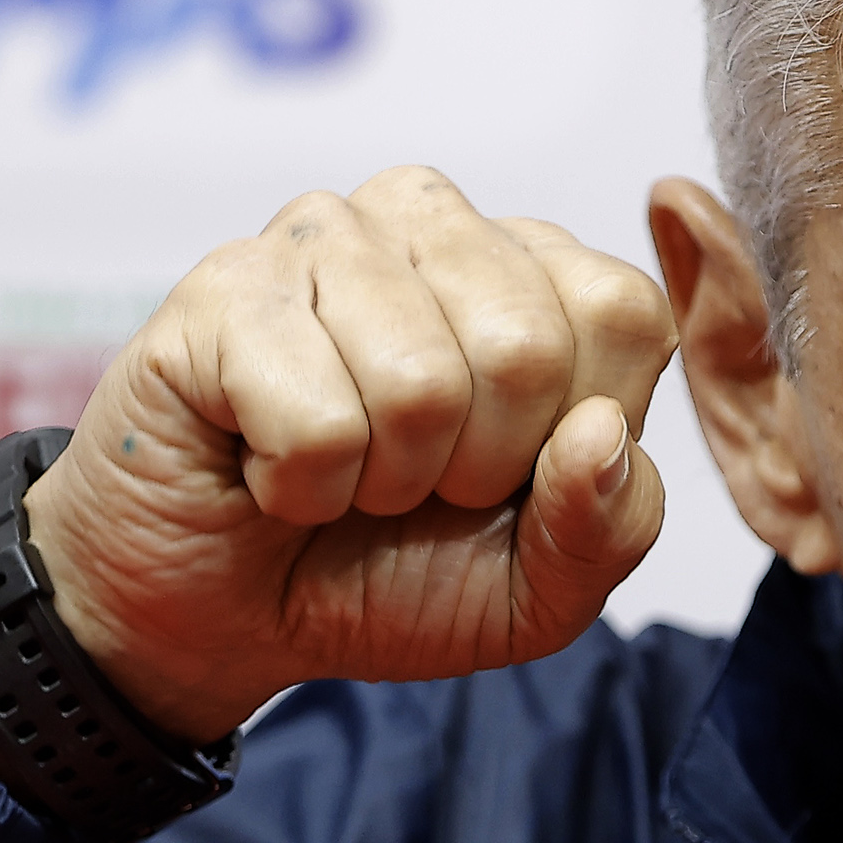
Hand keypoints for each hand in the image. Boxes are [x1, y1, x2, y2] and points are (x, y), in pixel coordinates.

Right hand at [0, 169, 677, 741]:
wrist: (220, 619)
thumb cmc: (386, 575)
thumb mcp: (538, 589)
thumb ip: (611, 523)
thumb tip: (601, 432)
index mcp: (535, 271)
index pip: (622, 314)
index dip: (567, 440)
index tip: (500, 475)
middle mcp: (435, 224)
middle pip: (526, 347)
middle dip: (470, 468)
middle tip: (407, 482)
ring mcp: (323, 237)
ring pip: (419, 383)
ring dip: (377, 480)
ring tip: (338, 469)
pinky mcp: (223, 286)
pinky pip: (317, 419)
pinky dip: (299, 486)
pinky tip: (267, 464)